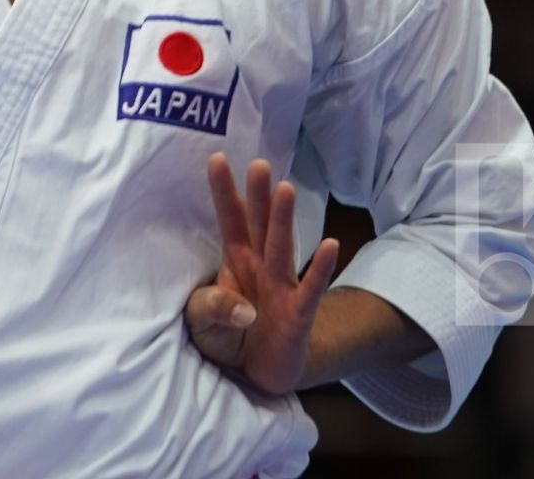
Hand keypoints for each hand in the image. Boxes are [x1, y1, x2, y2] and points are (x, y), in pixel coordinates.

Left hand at [184, 153, 340, 397]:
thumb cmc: (228, 337)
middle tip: (259, 163)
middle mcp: (260, 266)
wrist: (257, 374)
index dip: (223, 192)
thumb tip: (243, 309)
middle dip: (258, 195)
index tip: (216, 158)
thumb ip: (211, 308)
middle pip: (258, 225)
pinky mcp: (298, 315)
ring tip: (285, 189)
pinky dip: (320, 268)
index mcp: (235, 261)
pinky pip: (311, 290)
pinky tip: (331, 245)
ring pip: (282, 248)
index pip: (229, 220)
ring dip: (283, 220)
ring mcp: (282, 288)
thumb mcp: (203, 324)